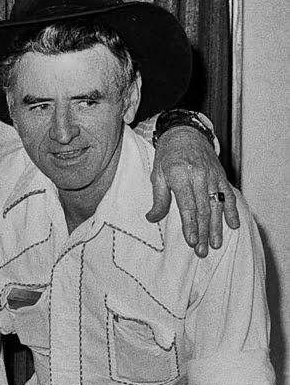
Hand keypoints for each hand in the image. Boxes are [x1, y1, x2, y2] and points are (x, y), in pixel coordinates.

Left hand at [147, 126, 238, 256]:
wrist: (185, 134)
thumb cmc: (167, 156)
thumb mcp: (157, 175)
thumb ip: (158, 199)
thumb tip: (151, 219)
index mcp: (181, 176)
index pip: (187, 206)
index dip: (190, 225)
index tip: (191, 241)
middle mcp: (199, 177)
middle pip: (203, 210)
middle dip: (203, 232)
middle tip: (203, 251)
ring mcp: (212, 176)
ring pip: (217, 205)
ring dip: (217, 226)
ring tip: (216, 243)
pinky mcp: (221, 176)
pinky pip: (228, 195)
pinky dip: (231, 210)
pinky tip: (233, 224)